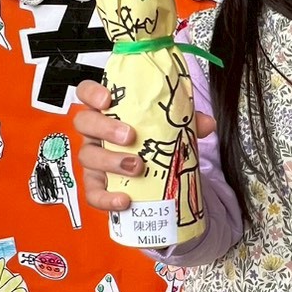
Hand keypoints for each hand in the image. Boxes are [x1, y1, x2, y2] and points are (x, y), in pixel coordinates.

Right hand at [72, 79, 215, 213]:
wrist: (154, 171)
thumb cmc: (152, 139)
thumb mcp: (168, 125)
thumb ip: (186, 120)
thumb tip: (206, 123)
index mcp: (108, 110)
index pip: (86, 92)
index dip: (92, 93)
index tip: (108, 99)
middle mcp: (95, 132)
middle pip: (84, 122)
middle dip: (105, 128)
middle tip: (130, 136)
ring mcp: (93, 157)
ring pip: (87, 156)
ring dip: (111, 161)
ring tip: (137, 166)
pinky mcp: (97, 184)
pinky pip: (93, 192)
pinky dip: (106, 198)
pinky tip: (124, 199)